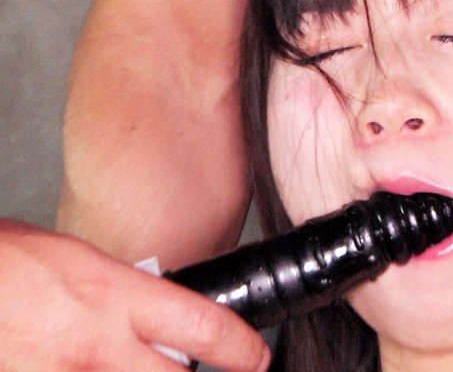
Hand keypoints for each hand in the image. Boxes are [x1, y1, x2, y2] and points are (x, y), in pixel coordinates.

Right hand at [0, 219, 269, 370]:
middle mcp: (96, 346)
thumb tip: (161, 319)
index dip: (244, 350)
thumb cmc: (7, 265)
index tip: (255, 359)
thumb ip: (128, 296)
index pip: (206, 328)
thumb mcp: (81, 263)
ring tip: (120, 364)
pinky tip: (79, 368)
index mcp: (115, 297)